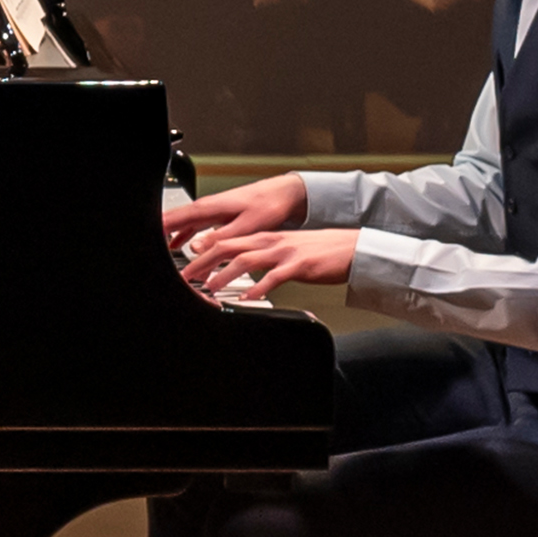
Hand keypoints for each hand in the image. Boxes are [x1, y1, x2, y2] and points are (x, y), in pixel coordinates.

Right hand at [155, 170, 307, 245]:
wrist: (284, 194)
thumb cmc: (268, 205)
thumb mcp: (244, 226)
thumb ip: (219, 238)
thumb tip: (195, 247)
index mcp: (208, 208)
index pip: (172, 218)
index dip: (156, 229)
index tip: (144, 242)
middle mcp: (205, 207)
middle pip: (172, 221)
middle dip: (157, 235)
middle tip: (147, 253)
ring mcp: (209, 211)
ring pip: (180, 224)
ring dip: (168, 237)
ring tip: (158, 253)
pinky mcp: (216, 215)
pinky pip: (191, 226)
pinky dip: (181, 235)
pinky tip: (177, 245)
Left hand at [175, 224, 360, 305]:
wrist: (349, 248)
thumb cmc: (318, 252)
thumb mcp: (284, 249)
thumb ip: (262, 256)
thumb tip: (240, 266)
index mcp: (265, 238)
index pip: (227, 241)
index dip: (204, 252)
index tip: (188, 265)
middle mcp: (270, 242)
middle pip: (229, 247)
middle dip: (204, 261)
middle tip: (188, 275)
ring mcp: (284, 252)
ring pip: (246, 260)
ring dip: (225, 274)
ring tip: (211, 287)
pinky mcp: (299, 265)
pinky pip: (274, 277)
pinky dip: (258, 288)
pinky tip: (248, 298)